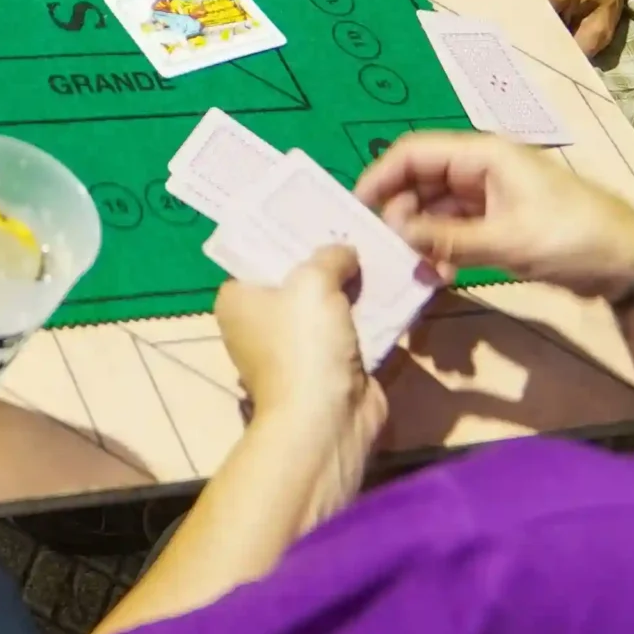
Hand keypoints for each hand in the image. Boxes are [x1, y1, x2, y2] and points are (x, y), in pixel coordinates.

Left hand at [214, 245, 387, 525]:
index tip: (320, 214)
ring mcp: (296, 348)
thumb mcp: (313, 280)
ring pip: (328, 305)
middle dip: (329, 260)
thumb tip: (344, 252)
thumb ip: (329, 255)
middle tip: (359, 229)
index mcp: (238, 299)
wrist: (328, 420)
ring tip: (383, 252)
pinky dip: (370, 316)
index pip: (259, 255)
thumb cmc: (304, 342)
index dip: (288, 235)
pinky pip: (351, 331)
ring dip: (354, 288)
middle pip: (298, 279)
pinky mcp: (329, 368)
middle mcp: (261, 323)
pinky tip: (395, 289)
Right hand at [360, 132, 633, 300]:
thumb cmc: (570, 237)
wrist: (626, 262)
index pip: (414, 152)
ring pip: (436, 206)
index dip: (381, 176)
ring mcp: (490, 194)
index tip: (357, 208)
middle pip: (421, 179)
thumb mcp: (506, 240)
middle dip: (400, 211)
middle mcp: (480, 167)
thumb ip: (449, 237)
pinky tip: (440, 274)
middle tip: (384, 248)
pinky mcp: (499, 219)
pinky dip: (443, 246)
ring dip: (422, 234)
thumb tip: (398, 232)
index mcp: (482, 154)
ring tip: (413, 267)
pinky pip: (456, 226)